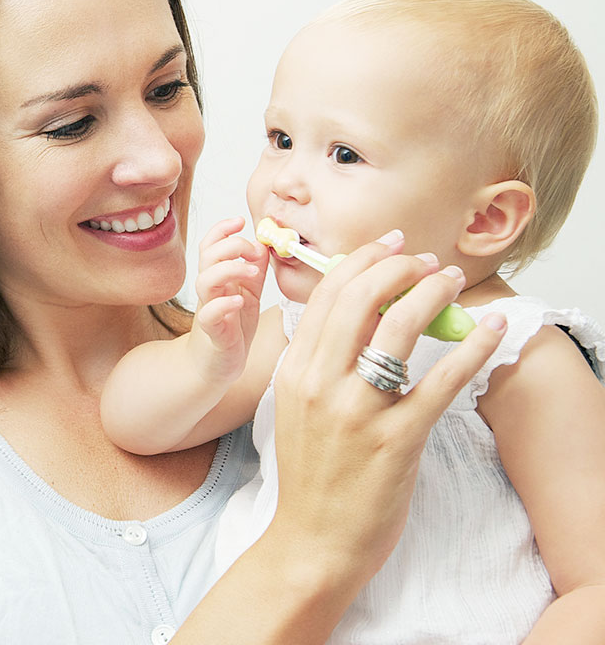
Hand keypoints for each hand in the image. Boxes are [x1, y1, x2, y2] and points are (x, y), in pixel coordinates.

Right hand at [188, 216, 268, 382]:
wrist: (217, 364)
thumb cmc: (232, 327)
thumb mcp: (249, 293)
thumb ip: (254, 269)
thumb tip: (263, 245)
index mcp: (219, 277)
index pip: (212, 244)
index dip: (223, 229)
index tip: (241, 220)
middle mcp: (211, 290)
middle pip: (208, 255)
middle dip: (231, 245)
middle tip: (253, 250)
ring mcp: (209, 309)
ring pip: (205, 279)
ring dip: (229, 269)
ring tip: (251, 272)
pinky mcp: (212, 331)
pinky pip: (210, 313)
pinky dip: (224, 304)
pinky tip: (239, 301)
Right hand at [269, 233, 505, 590]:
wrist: (312, 539)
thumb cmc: (309, 471)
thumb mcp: (299, 405)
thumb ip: (322, 358)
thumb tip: (368, 309)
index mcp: (294, 370)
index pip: (327, 294)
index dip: (362, 259)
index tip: (390, 245)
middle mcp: (320, 383)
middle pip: (361, 298)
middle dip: (398, 266)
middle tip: (425, 260)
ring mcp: (357, 411)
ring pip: (399, 326)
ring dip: (432, 292)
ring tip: (451, 281)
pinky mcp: (396, 440)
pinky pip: (441, 381)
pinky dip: (472, 347)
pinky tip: (491, 329)